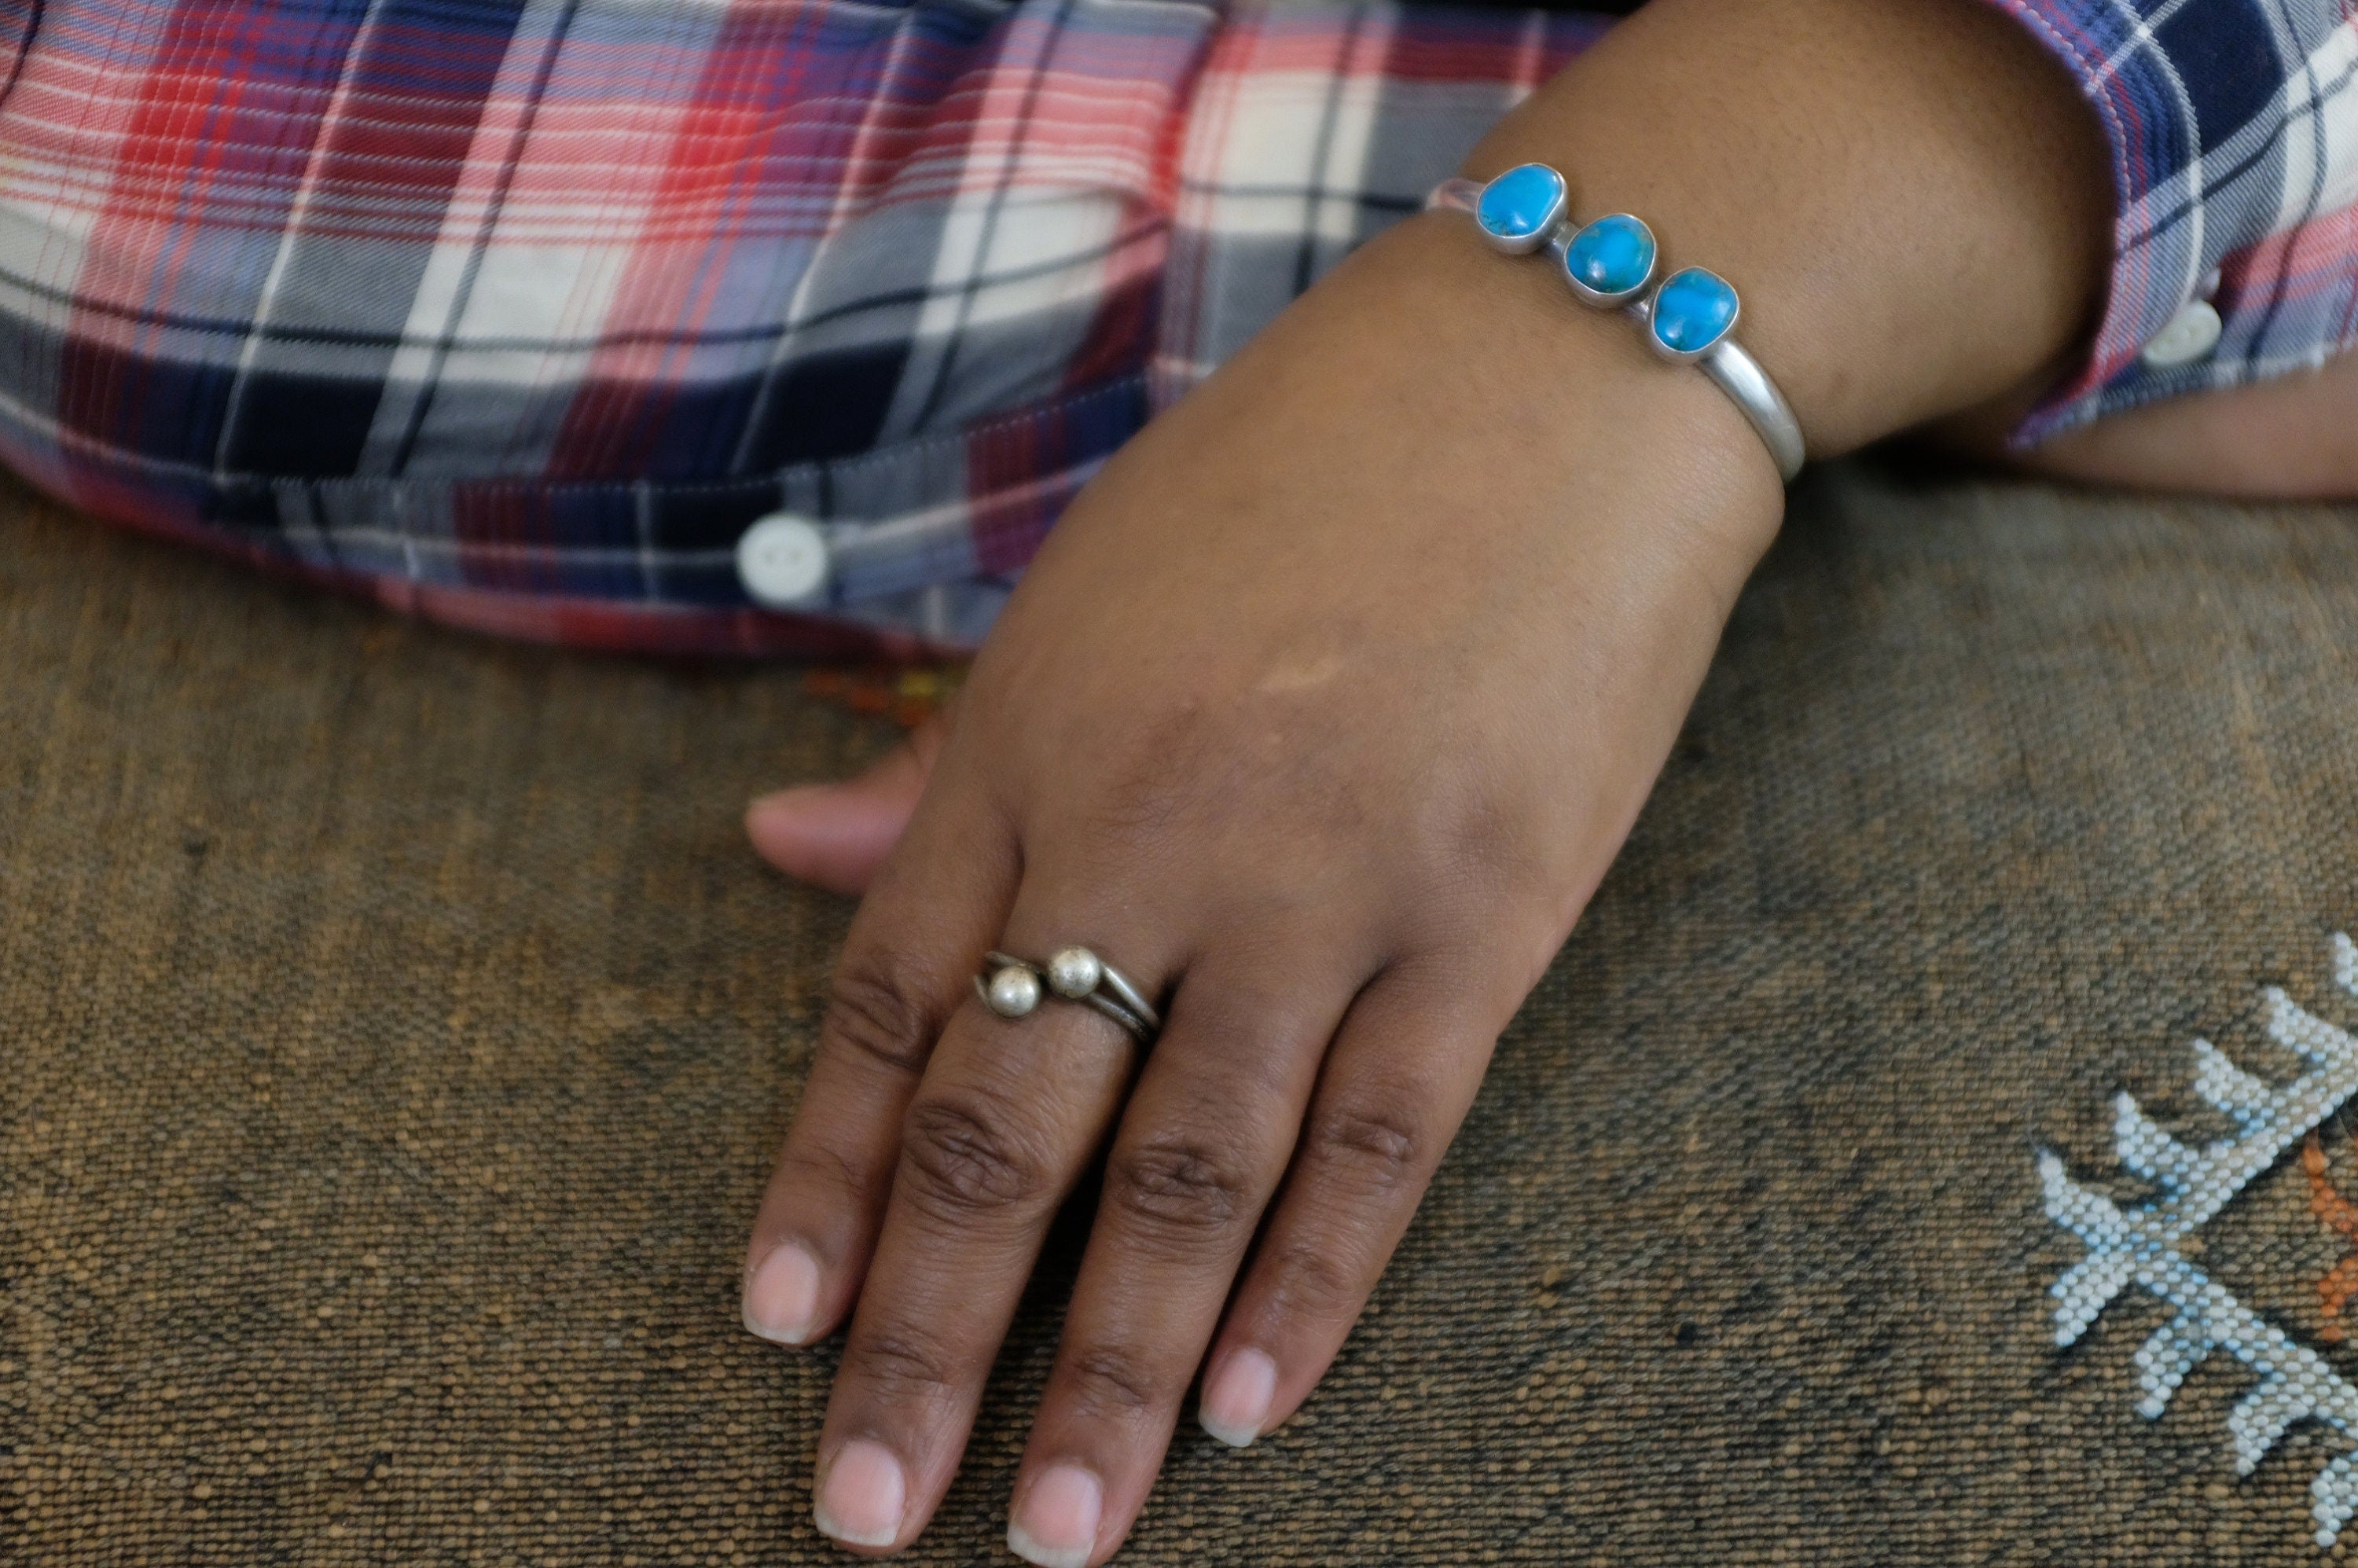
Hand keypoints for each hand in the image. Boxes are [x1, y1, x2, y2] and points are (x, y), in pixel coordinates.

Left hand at [741, 1, 2112, 1558]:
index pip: (886, 1010)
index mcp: (1029, 743)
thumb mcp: (1081, 593)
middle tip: (865, 1513)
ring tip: (1056, 1530)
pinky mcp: (1483, 914)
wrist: (1552, 376)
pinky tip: (1246, 1407)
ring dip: (1109, 1371)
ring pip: (1187, 1174)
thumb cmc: (1297, 477)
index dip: (820, 1181)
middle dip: (927, 1338)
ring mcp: (1322, 882)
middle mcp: (1149, 829)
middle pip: (1007, 1129)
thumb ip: (939, 764)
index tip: (773, 1328)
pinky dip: (1312, 1280)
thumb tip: (777, 859)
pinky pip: (1380, 1135)